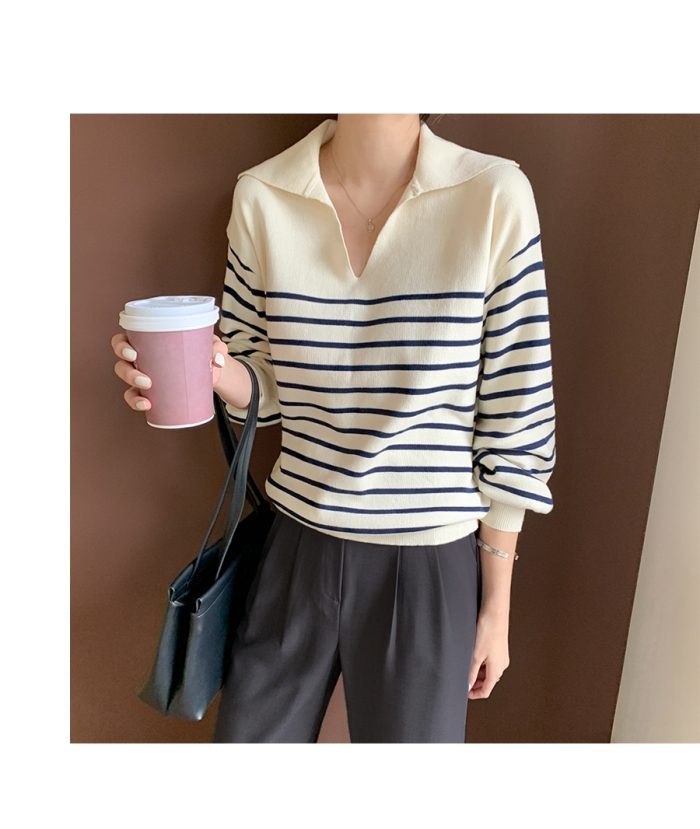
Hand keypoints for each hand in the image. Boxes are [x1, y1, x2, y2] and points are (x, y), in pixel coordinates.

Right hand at [111, 332, 228, 412]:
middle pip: (122, 363)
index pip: (124, 340)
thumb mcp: (211, 345)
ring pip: (127, 382)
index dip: (120, 346)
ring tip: (148, 391)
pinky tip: (147, 406)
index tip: (133, 353)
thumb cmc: (203, 350)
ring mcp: (144, 375)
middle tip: (145, 378)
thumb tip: (216, 359)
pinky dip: (137, 402)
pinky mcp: (151, 392)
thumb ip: (216, 347)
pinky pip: (136, 398)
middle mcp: (141, 358)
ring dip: (132, 387)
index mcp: (148, 341)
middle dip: (127, 371)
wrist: (211, 372)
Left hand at [468, 608, 510, 699]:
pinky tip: (473, 657)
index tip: (465, 693)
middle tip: (464, 681)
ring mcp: (501, 656)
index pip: (486, 690)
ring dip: (478, 673)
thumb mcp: (475, 655)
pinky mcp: (499, 648)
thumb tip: (468, 685)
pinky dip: (481, 664)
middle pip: (488, 682)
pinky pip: (490, 662)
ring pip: (489, 671)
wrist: (496, 613)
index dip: (475, 694)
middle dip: (476, 683)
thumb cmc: (489, 630)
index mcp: (497, 670)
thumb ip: (471, 672)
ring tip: (466, 668)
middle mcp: (502, 665)